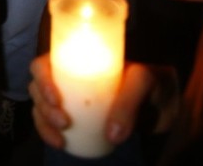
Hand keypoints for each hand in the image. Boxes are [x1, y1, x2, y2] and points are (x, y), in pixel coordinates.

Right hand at [29, 54, 179, 149]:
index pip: (46, 63)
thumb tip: (112, 136)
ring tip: (60, 137)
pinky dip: (49, 133)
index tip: (55, 98)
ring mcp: (68, 98)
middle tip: (64, 121)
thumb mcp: (144, 82)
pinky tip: (59, 143)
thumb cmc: (152, 82)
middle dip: (44, 106)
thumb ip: (129, 103)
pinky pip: (49, 123)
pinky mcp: (72, 118)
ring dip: (43, 121)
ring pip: (39, 106)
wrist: (165, 105)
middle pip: (37, 86)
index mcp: (77, 59)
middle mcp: (66, 77)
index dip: (42, 78)